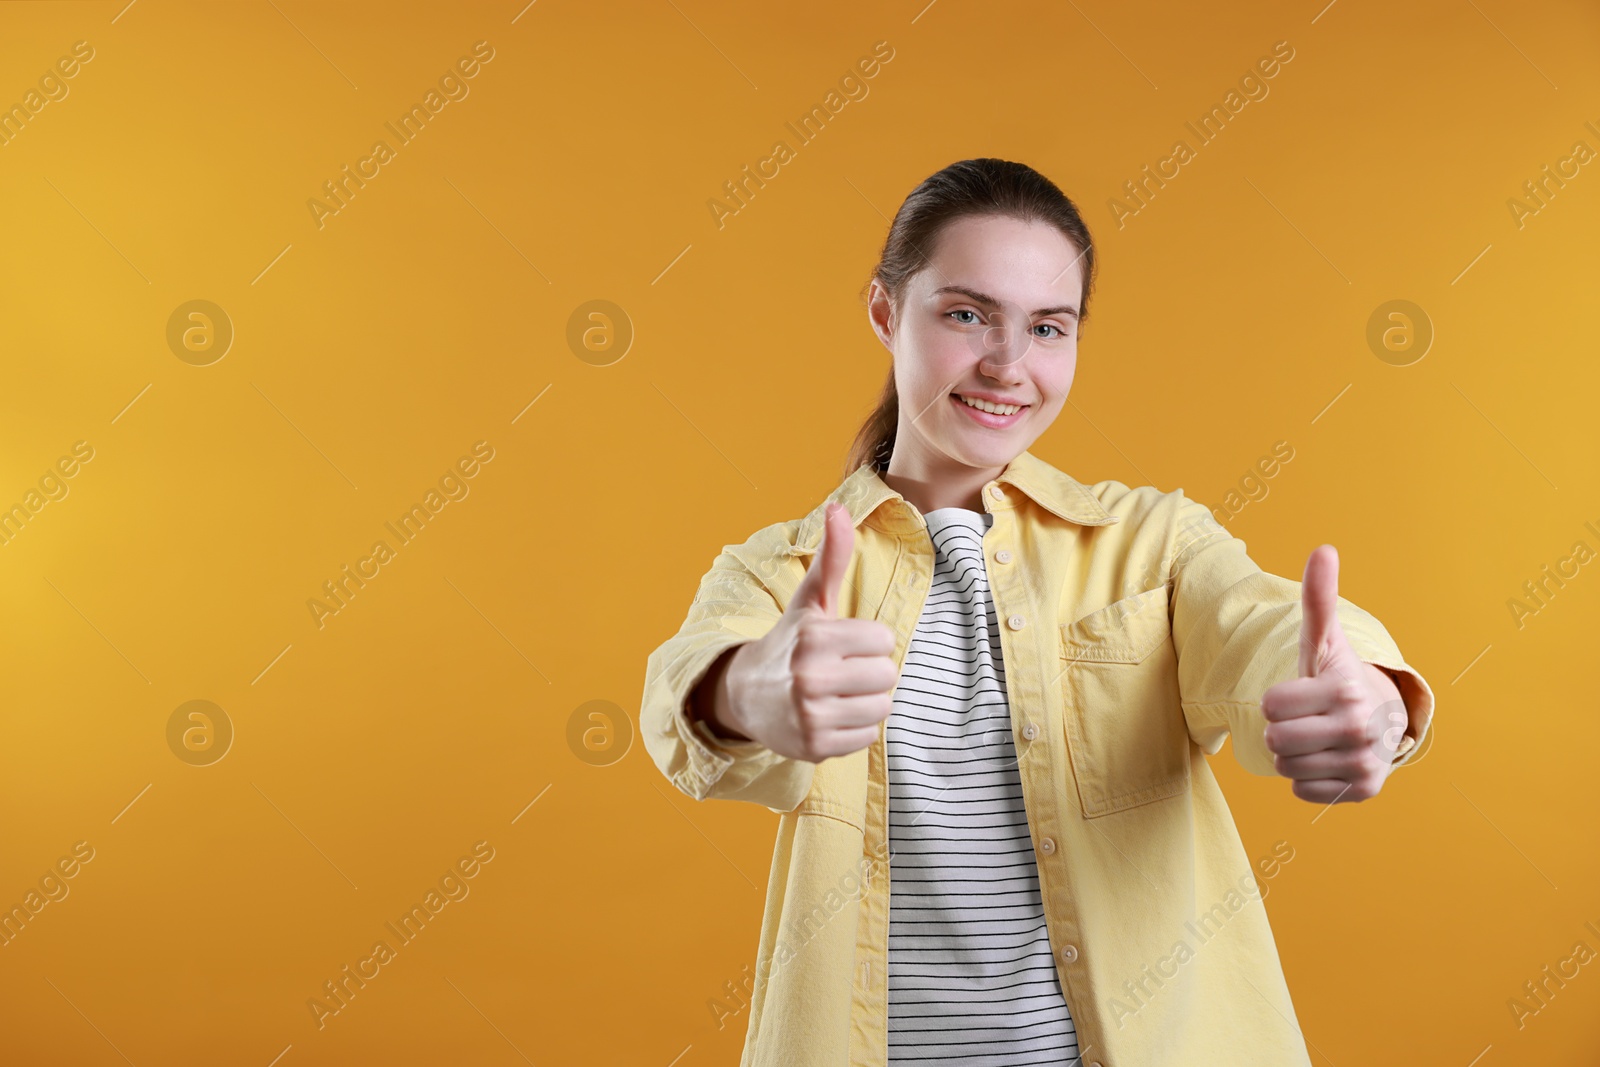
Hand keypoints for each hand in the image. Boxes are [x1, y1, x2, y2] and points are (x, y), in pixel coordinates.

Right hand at [722, 502, 900, 761]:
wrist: (745, 695)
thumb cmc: (790, 642)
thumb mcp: (810, 601)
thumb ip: (832, 556)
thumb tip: (838, 506)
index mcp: (813, 638)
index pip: (883, 641)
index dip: (868, 642)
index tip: (843, 644)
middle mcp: (810, 678)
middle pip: (886, 676)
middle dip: (869, 673)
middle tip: (840, 671)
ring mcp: (811, 716)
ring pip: (881, 708)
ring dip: (865, 702)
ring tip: (836, 694)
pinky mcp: (814, 747)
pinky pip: (866, 738)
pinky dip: (853, 729)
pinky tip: (829, 717)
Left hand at [1260, 544, 1409, 804]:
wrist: (1382, 720)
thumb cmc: (1338, 678)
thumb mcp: (1324, 640)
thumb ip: (1319, 598)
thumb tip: (1324, 549)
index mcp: (1346, 691)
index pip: (1269, 706)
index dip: (1277, 700)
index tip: (1301, 694)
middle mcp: (1360, 729)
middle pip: (1274, 741)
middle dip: (1282, 729)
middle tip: (1307, 718)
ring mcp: (1364, 763)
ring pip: (1285, 767)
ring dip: (1293, 754)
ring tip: (1318, 737)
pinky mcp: (1362, 790)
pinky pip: (1300, 790)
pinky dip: (1307, 778)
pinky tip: (1329, 759)